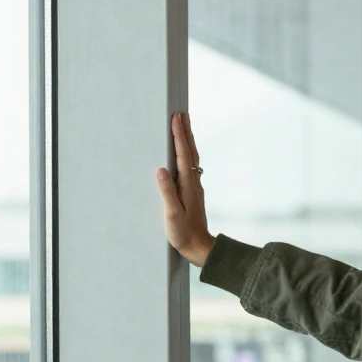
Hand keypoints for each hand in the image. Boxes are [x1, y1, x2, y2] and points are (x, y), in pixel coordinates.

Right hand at [155, 112, 214, 266]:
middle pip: (190, 152)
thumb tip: (161, 170)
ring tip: (183, 126)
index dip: (179, 136)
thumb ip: (167, 192)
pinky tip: (183, 153)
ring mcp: (194, 187)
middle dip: (185, 132)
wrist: (200, 248)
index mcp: (188, 185)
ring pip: (191, 158)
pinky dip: (186, 153)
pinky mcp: (191, 192)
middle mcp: (193, 182)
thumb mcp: (172, 214)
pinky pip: (189, 166)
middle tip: (182, 113)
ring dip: (187, 140)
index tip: (176, 119)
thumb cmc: (184, 234)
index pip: (183, 155)